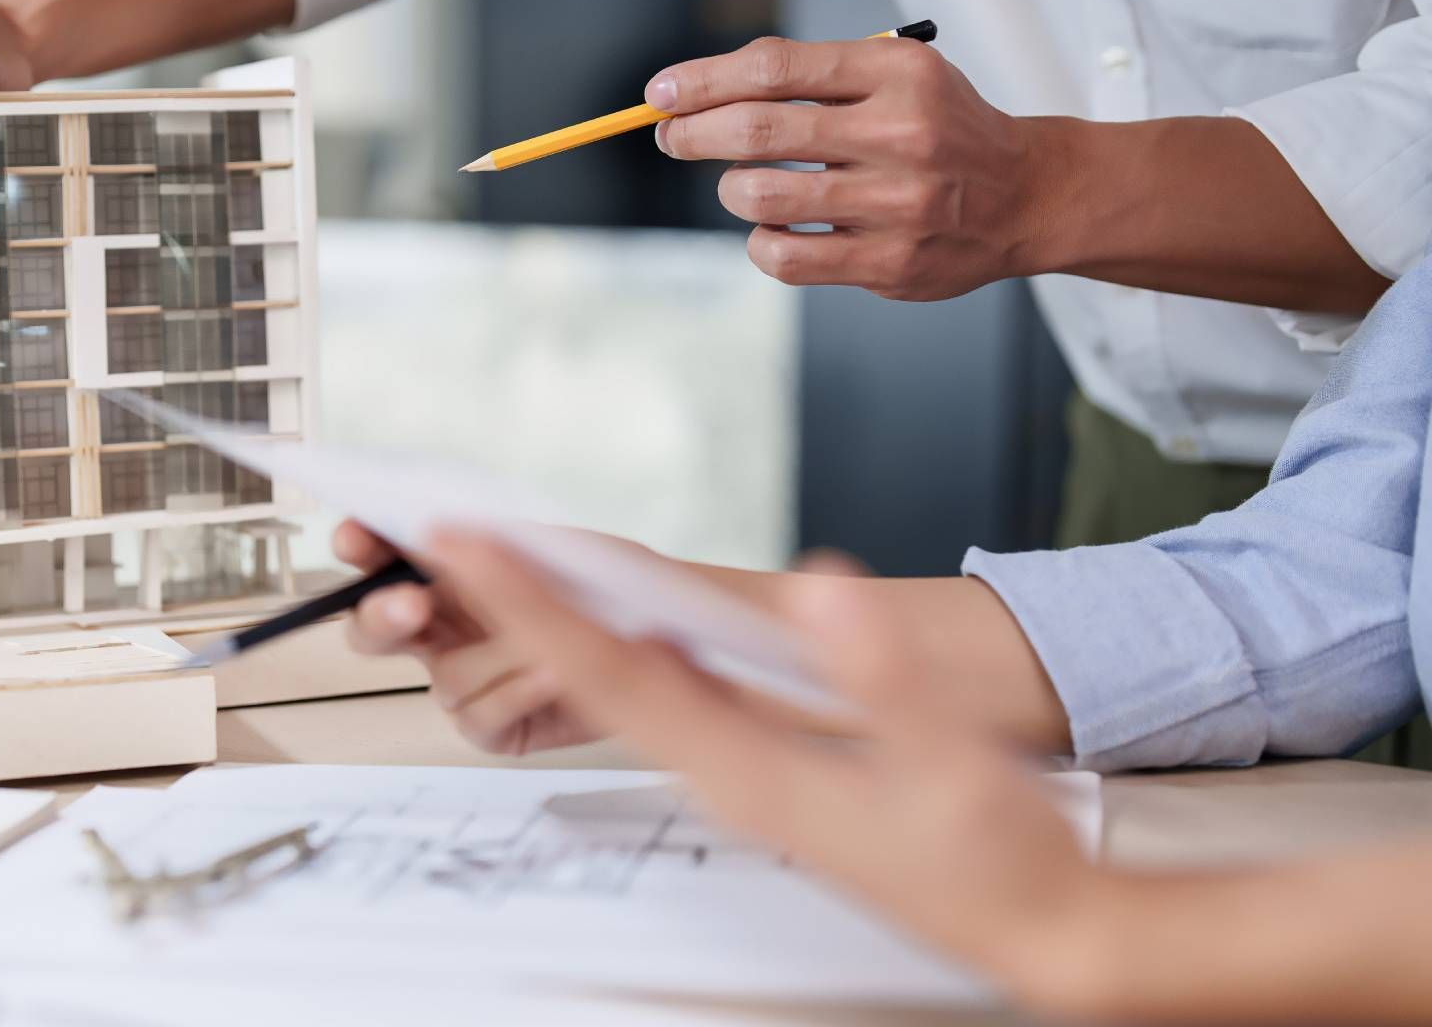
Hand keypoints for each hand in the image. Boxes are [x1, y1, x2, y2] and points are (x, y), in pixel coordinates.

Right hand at [335, 520, 604, 755]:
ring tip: (546, 644)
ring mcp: (471, 677)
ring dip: (494, 657)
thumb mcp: (556, 549)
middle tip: (411, 605)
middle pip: (378, 626)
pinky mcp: (497, 725)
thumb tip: (442, 530)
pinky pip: (476, 717)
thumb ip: (496, 540)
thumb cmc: (611, 591)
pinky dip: (515, 694)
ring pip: (440, 676)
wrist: (666, 652)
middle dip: (384, 614)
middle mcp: (451, 625)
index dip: (362, 545)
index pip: (385, 554)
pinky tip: (550, 676)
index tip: (357, 539)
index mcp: (453, 572)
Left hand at [427, 529, 1109, 1013]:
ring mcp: (727, 769)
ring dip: (542, 628)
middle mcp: (716, 770)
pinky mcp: (749, 764)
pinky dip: (608, 648)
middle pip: (580, 679)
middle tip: (441, 541)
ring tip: (489, 566)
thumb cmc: (985, 857)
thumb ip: (883, 678)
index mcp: (743, 771)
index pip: (608, 674)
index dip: (532, 608)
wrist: (1021, 921)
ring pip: (607, 689)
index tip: (469, 552)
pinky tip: (602, 616)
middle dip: (503, 610)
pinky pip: (654, 697)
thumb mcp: (949, 764)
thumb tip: (823, 592)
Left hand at [645, 35, 1055, 300]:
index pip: (775, 67)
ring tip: (741, 183)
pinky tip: (771, 228)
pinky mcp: (891, 263)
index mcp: (898, 73)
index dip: (703, 80)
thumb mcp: (896, 74)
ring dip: (731, 188)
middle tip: (670, 135)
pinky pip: (786, 256)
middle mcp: (899, 135)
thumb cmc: (943, 128)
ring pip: (761, 196)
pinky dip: (760, 241)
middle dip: (693, 132)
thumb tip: (706, 88)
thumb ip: (814, 74)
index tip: (661, 93)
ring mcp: (896, 204)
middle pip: (758, 129)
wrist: (1027, 194)